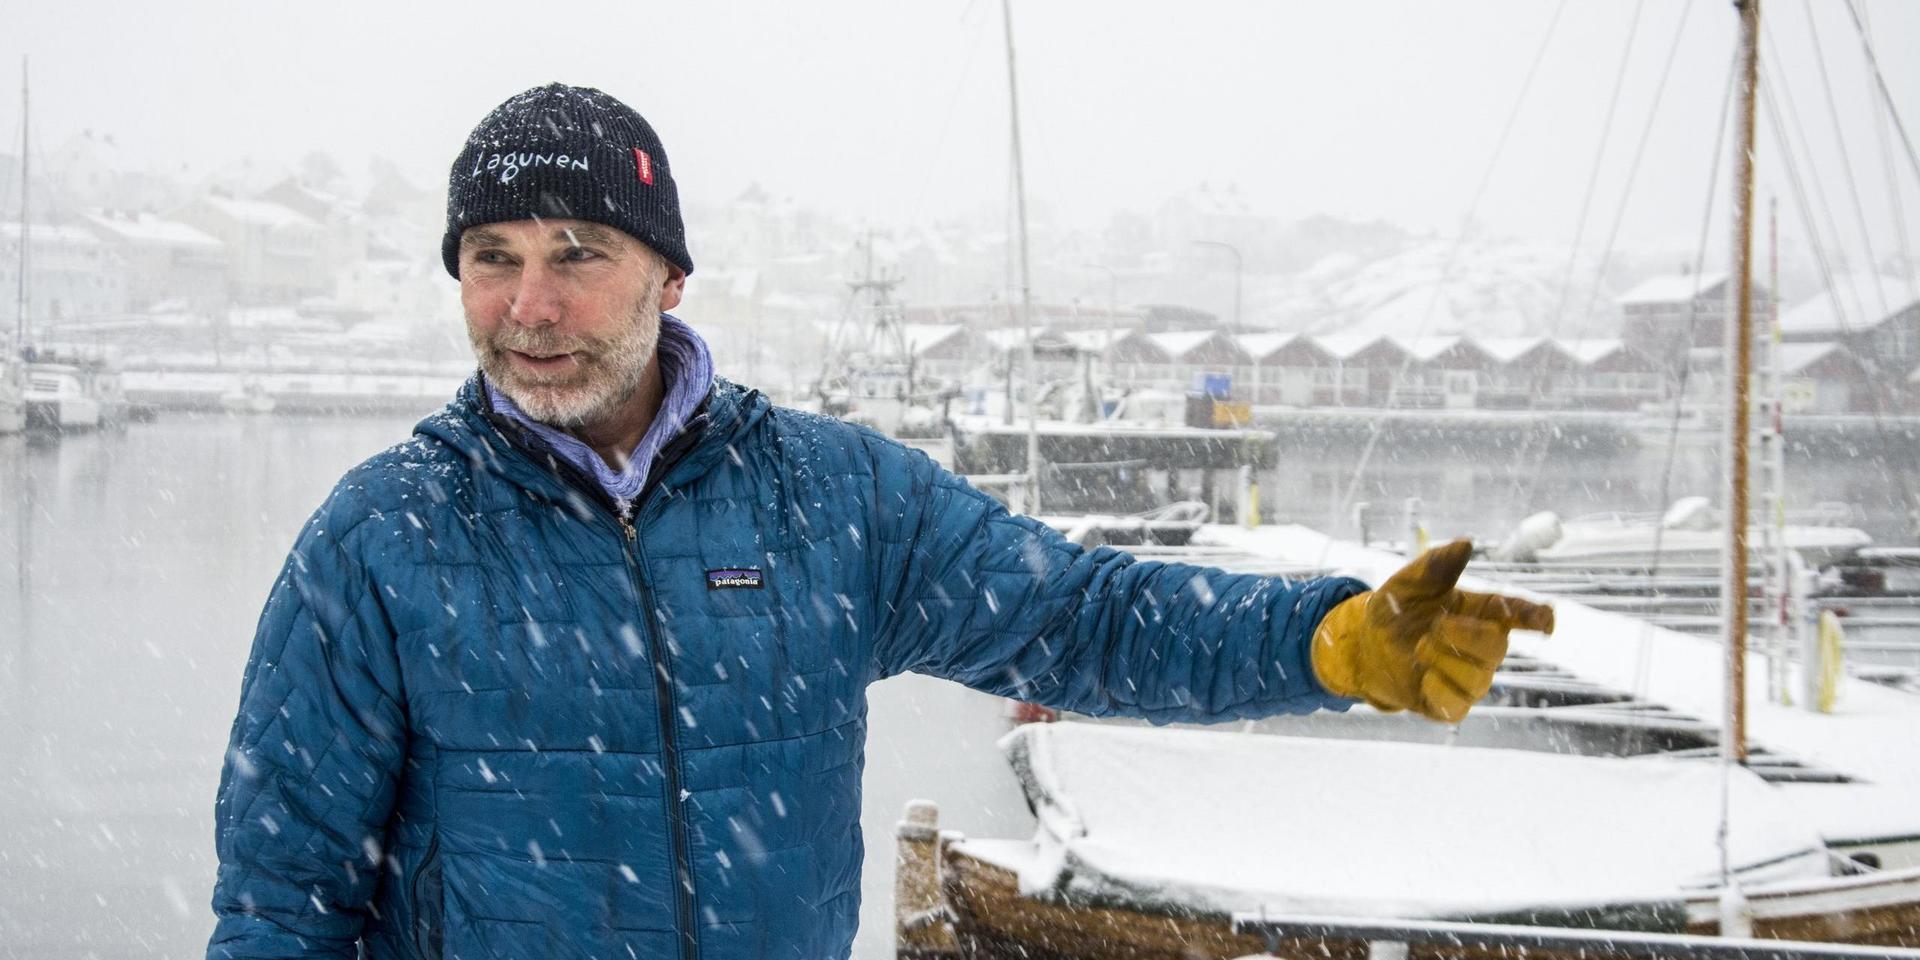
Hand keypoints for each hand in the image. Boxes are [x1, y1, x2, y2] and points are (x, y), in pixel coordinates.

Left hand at [1311, 539, 1553, 722]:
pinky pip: (1457, 705)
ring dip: (1444, 661)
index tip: (1547, 620)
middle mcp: (1482, 646)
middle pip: (1497, 648)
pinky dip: (1438, 691)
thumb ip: (1436, 565)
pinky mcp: (1451, 704)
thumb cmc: (1398, 609)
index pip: (1517, 613)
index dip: (1535, 617)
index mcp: (1481, 611)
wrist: (1366, 644)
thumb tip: (1465, 544)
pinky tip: (1422, 678)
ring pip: (1477, 679)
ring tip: (1420, 647)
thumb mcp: (1408, 583)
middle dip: (1467, 636)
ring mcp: (1469, 678)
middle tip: (1435, 626)